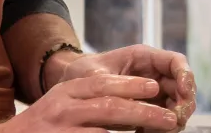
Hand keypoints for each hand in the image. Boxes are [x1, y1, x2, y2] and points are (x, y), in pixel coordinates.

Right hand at [0, 73, 179, 132]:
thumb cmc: (42, 126)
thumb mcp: (61, 104)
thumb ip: (90, 100)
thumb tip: (133, 107)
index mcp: (64, 92)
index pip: (100, 83)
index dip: (129, 85)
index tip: (153, 87)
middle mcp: (61, 109)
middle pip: (108, 107)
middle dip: (142, 112)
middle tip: (168, 118)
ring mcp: (61, 131)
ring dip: (134, 132)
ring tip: (159, 132)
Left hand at [49, 45, 196, 130]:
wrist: (71, 83)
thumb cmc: (82, 72)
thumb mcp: (95, 75)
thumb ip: (115, 84)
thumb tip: (134, 98)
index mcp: (143, 57)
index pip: (176, 62)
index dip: (186, 76)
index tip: (185, 93)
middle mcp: (152, 73)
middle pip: (182, 86)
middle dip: (183, 103)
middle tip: (175, 120)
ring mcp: (152, 91)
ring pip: (176, 104)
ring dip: (173, 118)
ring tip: (157, 130)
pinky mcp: (147, 107)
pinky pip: (162, 118)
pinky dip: (160, 127)